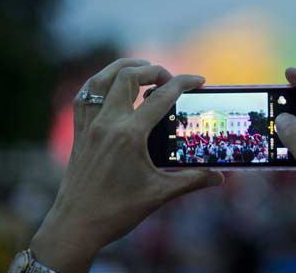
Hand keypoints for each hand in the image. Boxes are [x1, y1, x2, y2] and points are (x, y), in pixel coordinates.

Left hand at [29, 59, 223, 271]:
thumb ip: (192, 180)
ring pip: (101, 80)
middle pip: (128, 76)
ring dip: (123, 68)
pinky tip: (111, 87)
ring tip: (142, 71)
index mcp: (129, 135)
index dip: (184, 83)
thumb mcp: (159, 194)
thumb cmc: (116, 212)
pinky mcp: (79, 133)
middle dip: (153, 70)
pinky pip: (84, 97)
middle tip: (170, 80)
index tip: (199, 80)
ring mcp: (89, 126)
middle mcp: (107, 123)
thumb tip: (220, 177)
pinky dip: (99, 84)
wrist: (75, 227)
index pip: (161, 96)